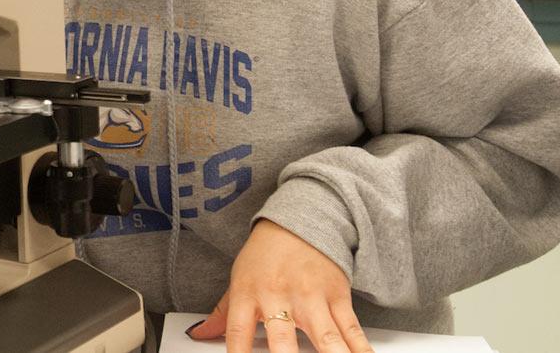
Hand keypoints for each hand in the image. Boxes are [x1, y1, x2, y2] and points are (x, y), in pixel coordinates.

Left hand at [187, 219, 372, 352]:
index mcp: (249, 294)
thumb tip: (200, 334)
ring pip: (325, 336)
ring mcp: (312, 298)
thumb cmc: (266, 254)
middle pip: (282, 339)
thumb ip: (222, 313)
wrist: (302, 220)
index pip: (238, 332)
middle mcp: (280, 297)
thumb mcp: (238, 280)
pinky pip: (351, 329)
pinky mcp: (338, 297)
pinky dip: (359, 348)